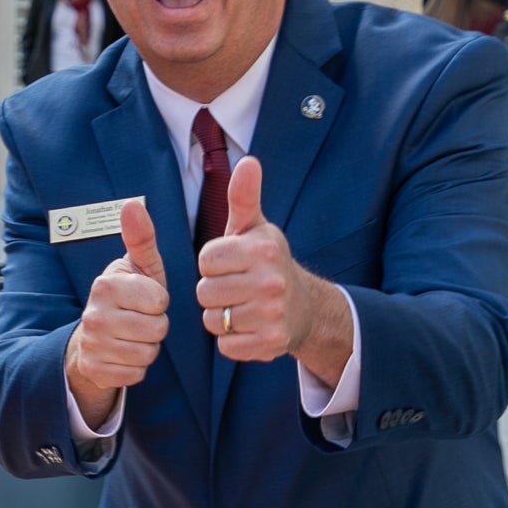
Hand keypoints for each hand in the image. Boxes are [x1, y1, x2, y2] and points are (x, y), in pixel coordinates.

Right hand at [65, 198, 169, 430]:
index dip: (160, 303)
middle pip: (156, 330)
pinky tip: (125, 355)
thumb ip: (141, 238)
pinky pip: (135, 375)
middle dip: (156, 328)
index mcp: (106, 285)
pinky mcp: (94, 370)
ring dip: (148, 349)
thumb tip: (133, 204)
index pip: (159, 301)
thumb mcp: (139, 267)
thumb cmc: (128, 297)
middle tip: (141, 321)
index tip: (146, 300)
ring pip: (147, 354)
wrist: (93, 337)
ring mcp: (91, 344)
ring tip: (134, 337)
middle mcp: (94, 314)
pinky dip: (135, 368)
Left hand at [197, 157, 352, 387]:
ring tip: (241, 307)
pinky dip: (231, 340)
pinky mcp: (270, 343)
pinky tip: (248, 327)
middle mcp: (270, 281)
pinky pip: (226, 345)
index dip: (212, 264)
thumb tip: (249, 161)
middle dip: (213, 291)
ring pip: (212, 320)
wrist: (303, 307)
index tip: (231, 264)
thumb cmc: (266, 262)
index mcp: (262, 249)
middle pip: (204, 292)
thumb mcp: (255, 228)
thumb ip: (243, 197)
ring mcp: (272, 314)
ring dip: (220, 317)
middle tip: (235, 288)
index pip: (205, 261)